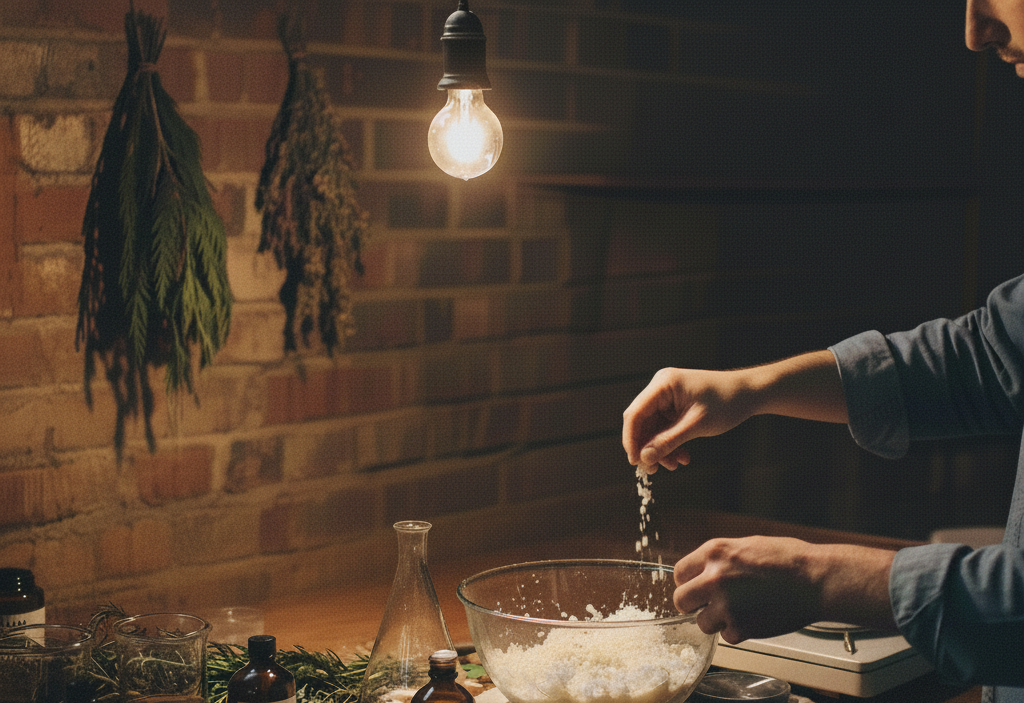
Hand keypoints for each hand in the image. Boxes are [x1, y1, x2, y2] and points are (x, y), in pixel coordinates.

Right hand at [622, 352, 846, 471]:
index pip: (635, 414)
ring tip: (676, 465)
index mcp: (663, 384)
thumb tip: (644, 458)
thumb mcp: (696, 425)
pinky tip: (683, 457)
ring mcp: (667, 397)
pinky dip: (671, 443)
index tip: (635, 462)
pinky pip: (665, 428)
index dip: (631, 440)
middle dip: (648, 447)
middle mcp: (661, 388)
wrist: (750, 393)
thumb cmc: (726, 403)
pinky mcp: (675, 405)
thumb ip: (668, 441)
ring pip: (653, 428)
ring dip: (661, 448)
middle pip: (642, 422)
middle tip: (654, 471)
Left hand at [673, 536, 896, 643]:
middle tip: (708, 604)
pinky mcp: (741, 627)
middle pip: (681, 600)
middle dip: (693, 604)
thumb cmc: (787, 559)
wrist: (815, 579)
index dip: (688, 582)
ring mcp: (726, 604)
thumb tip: (699, 572)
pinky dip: (738, 631)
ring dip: (717, 620)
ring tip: (740, 610)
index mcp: (714, 552)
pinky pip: (726, 636)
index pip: (679, 573)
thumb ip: (718, 559)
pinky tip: (754, 618)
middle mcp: (714, 577)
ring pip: (702, 622)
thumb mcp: (745, 545)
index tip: (696, 587)